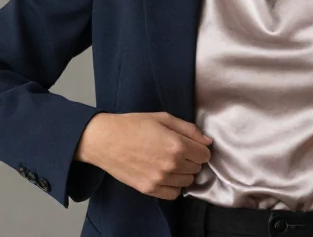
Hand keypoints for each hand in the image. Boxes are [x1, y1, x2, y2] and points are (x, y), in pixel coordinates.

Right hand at [76, 112, 212, 199]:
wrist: (105, 140)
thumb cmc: (132, 125)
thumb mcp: (163, 118)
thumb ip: (189, 129)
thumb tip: (207, 141)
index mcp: (177, 145)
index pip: (205, 155)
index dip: (199, 148)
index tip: (191, 145)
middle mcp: (171, 165)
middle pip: (197, 168)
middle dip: (191, 159)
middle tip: (176, 151)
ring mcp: (160, 179)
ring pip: (187, 181)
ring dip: (183, 172)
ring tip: (169, 162)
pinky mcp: (149, 189)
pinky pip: (174, 194)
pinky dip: (173, 185)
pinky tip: (164, 174)